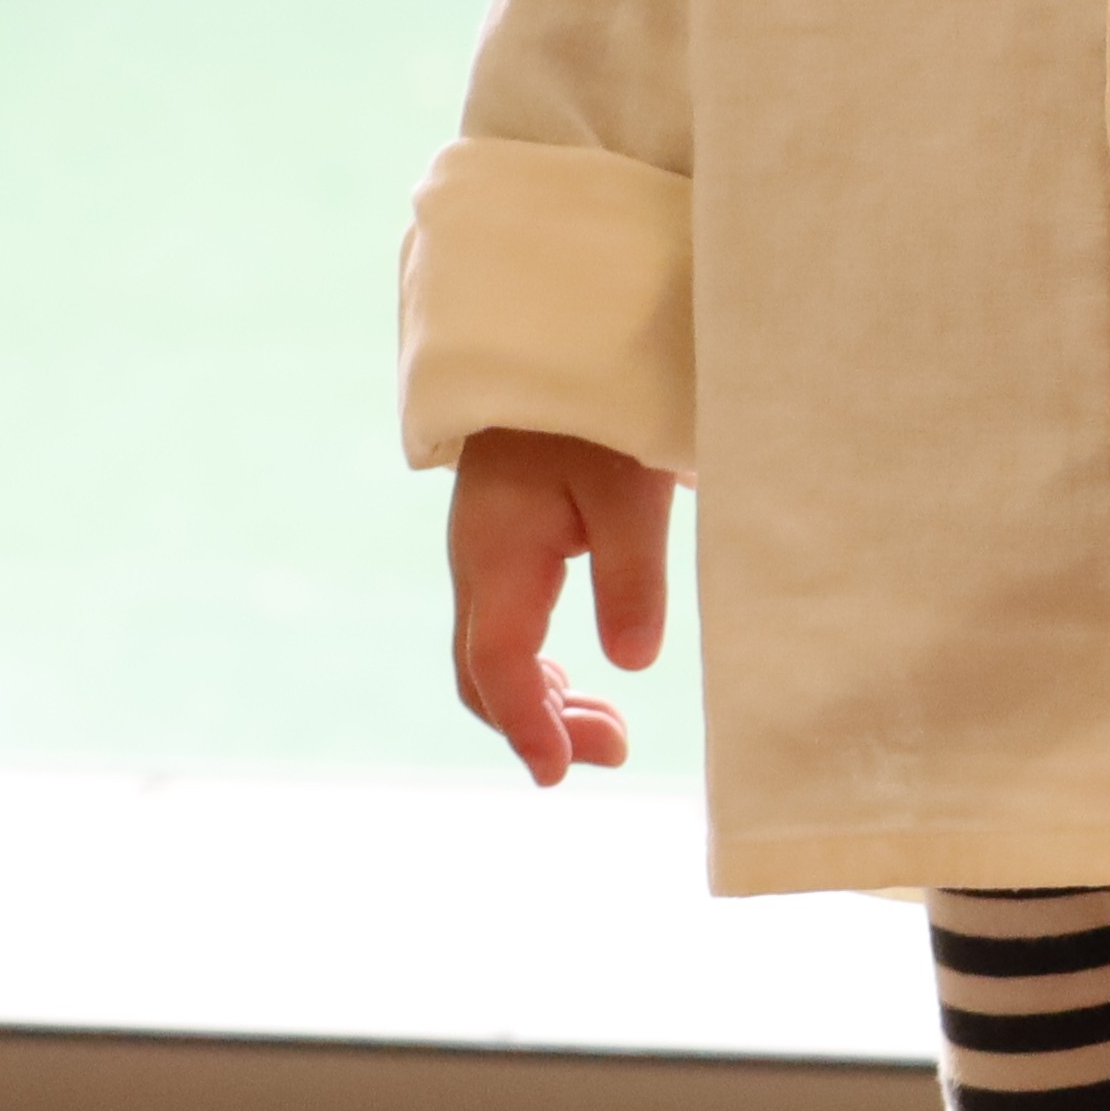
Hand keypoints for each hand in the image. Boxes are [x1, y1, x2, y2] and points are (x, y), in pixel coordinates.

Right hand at [449, 426, 674, 787]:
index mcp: (496, 555)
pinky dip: (535, 669)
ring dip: (540, 701)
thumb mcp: (631, 486)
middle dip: (539, 726)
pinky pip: (503, 628)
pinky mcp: (504, 543)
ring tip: (609, 729)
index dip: (528, 727)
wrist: (555, 337)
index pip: (497, 666)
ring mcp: (484, 555)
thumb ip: (632, 573)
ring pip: (490, 656)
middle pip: (484, 675)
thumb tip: (632, 663)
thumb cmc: (599, 407)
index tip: (562, 773)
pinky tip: (575, 681)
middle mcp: (477, 564)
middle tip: (614, 751)